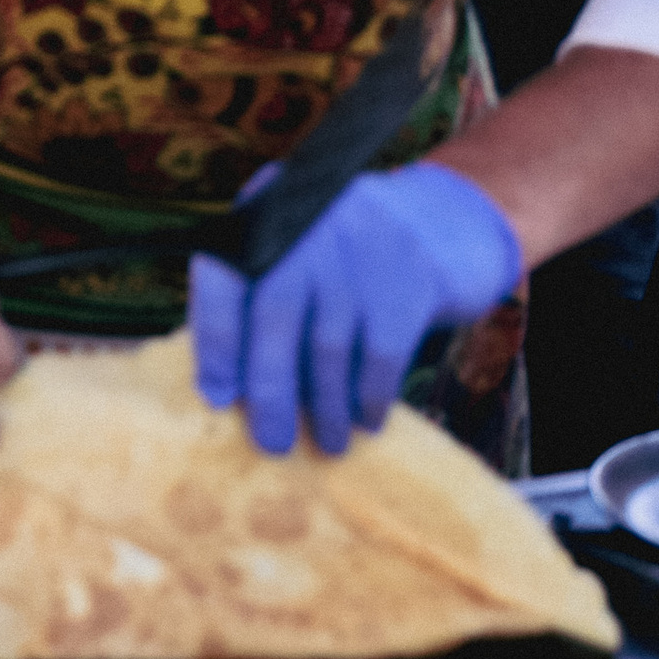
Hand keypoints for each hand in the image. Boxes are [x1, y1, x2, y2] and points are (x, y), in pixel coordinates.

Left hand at [190, 164, 523, 457]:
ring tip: (328, 443)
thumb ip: (256, 301)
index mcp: (267, 215)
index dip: (215, 343)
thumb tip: (225, 389)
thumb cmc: (345, 264)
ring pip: (328, 345)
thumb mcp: (296, 257)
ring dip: (325, 407)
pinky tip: (367, 421)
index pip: (221, 275)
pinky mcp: (412, 278)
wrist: (443, 225)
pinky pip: (379, 357)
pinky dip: (369, 397)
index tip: (218, 397)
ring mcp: (364, 245)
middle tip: (273, 444)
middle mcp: (310, 221)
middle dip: (270, 390)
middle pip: (273, 315)